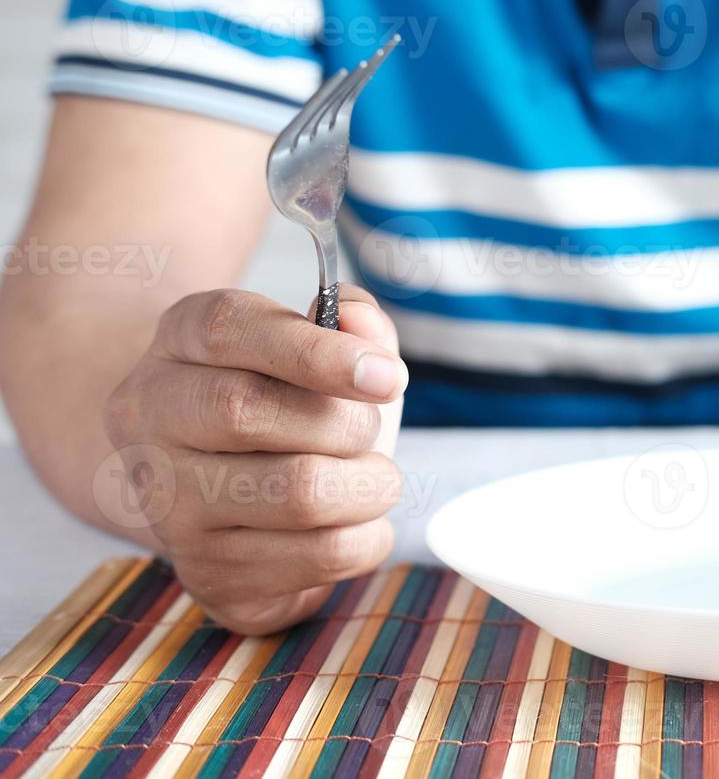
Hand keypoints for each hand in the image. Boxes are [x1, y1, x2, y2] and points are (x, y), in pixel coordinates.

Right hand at [102, 286, 407, 634]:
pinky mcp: (209, 576)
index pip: (227, 330)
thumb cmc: (288, 401)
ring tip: (374, 479)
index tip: (386, 377)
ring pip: (295, 494)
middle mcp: (152, 423)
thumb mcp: (317, 343)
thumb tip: (360, 323)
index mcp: (177, 343)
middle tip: (370, 431)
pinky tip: (358, 522)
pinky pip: (319, 557)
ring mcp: (170, 508)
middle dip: (344, 423)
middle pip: (245, 411)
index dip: (316, 351)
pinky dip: (368, 537)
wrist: (230, 488)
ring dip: (369, 485)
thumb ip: (351, 320)